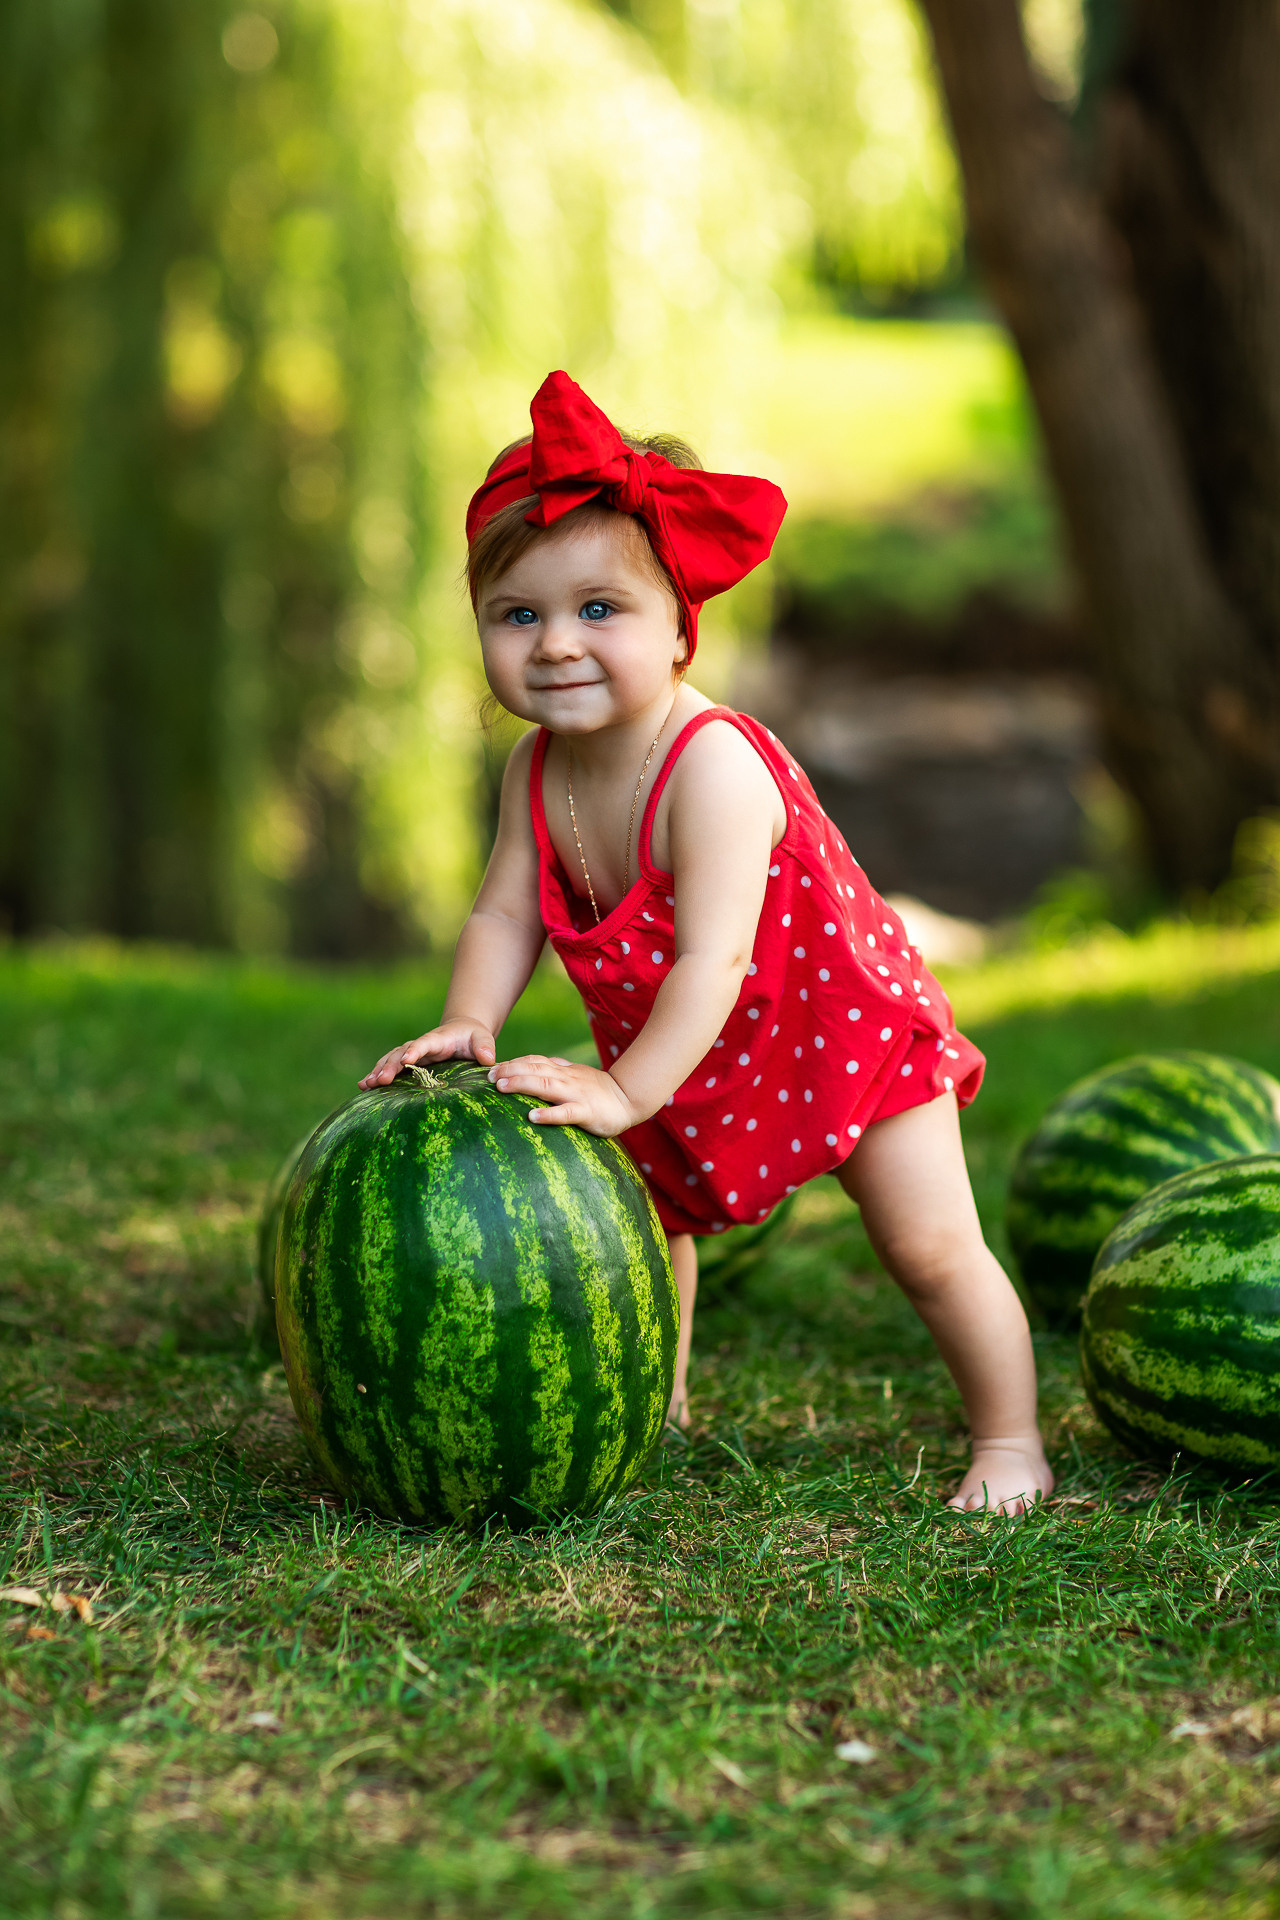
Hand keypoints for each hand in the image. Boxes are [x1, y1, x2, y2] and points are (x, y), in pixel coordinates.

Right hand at [358, 1019, 495, 1088]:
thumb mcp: (482, 1038)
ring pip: (391, 1060)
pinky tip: (363, 1087)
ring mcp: (412, 1054)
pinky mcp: (408, 1063)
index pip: (423, 1044)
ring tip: (365, 1085)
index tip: (406, 1060)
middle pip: (401, 1054)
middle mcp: (420, 1046)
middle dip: (389, 1066)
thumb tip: (488, 1059)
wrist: (461, 1032)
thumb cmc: (473, 1037)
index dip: (415, 1051)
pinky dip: (376, 1075)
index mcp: (437, 1039)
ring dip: (378, 1071)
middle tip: (379, 1080)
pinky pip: (390, 1067)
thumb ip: (485, 1046)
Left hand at [488, 1055, 640, 1135]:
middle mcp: (567, 1079)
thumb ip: (556, 1070)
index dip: (513, 1063)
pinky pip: (565, 1113)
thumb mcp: (576, 1075)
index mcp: (563, 1071)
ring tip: (501, 1087)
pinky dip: (548, 1114)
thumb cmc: (599, 1090)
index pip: (534, 1062)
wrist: (629, 1099)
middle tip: (488, 1076)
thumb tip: (533, 1066)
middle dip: (510, 1070)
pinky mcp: (586, 1112)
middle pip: (535, 1070)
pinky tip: (532, 1117)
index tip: (491, 1067)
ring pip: (545, 1086)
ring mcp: (576, 1094)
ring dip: (522, 1084)